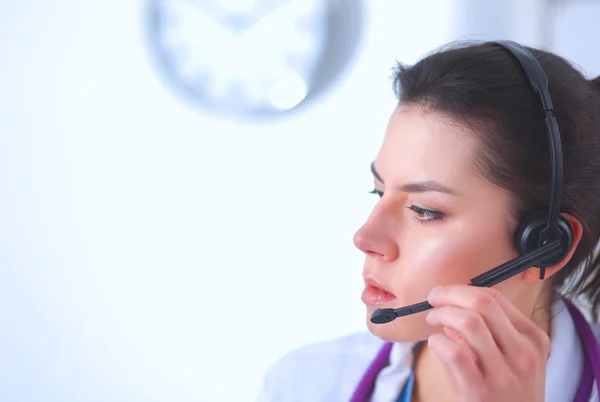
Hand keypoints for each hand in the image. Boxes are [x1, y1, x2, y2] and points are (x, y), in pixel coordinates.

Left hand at [425, 285, 549, 401]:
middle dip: (450, 294)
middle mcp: (523, 354)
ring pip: (469, 323)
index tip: (445, 293)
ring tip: (432, 320)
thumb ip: (491, 331)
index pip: (495, 298)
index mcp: (533, 339)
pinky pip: (454, 353)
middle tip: (433, 299)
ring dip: (442, 315)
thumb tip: (454, 304)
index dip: (463, 289)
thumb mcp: (514, 358)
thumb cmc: (509, 391)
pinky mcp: (481, 392)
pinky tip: (436, 344)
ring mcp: (504, 374)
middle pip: (483, 303)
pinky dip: (438, 342)